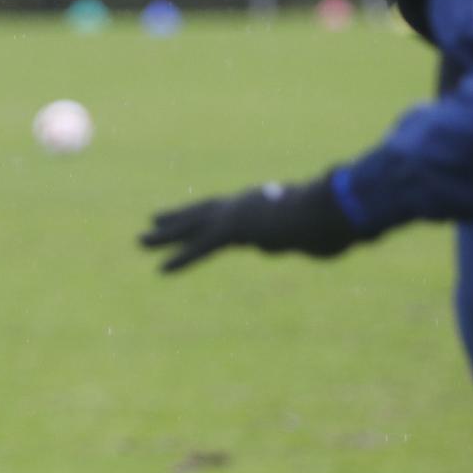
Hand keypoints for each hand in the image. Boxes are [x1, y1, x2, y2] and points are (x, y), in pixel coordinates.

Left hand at [140, 177, 359, 273]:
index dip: (205, 211)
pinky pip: (200, 249)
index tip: (191, 214)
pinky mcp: (230, 232)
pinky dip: (180, 259)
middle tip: (151, 222)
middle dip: (176, 218)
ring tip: (139, 241)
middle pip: (201, 213)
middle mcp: (241, 205)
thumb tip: (329, 244)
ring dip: (164, 237)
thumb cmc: (332, 219)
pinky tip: (160, 269)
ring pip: (192, 228)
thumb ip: (320, 235)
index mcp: (259, 202)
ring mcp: (233, 216)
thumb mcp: (324, 228)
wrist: (326, 211)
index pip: (226, 207)